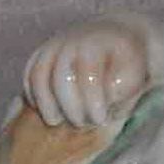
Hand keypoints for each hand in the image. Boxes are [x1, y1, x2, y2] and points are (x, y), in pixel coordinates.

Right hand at [23, 17, 148, 125]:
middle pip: (61, 77)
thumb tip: (104, 99)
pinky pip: (29, 75)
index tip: (101, 119)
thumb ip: (122, 89)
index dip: (93, 102)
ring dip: (45, 103)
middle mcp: (70, 41)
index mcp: (97, 45)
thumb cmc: (125, 66)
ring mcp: (52, 46)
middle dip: (70, 107)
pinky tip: (44, 111)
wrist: (113, 39)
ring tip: (55, 122)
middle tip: (80, 124)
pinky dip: (32, 95)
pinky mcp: (40, 55)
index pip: (89, 76)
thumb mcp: (134, 75)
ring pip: (39, 75)